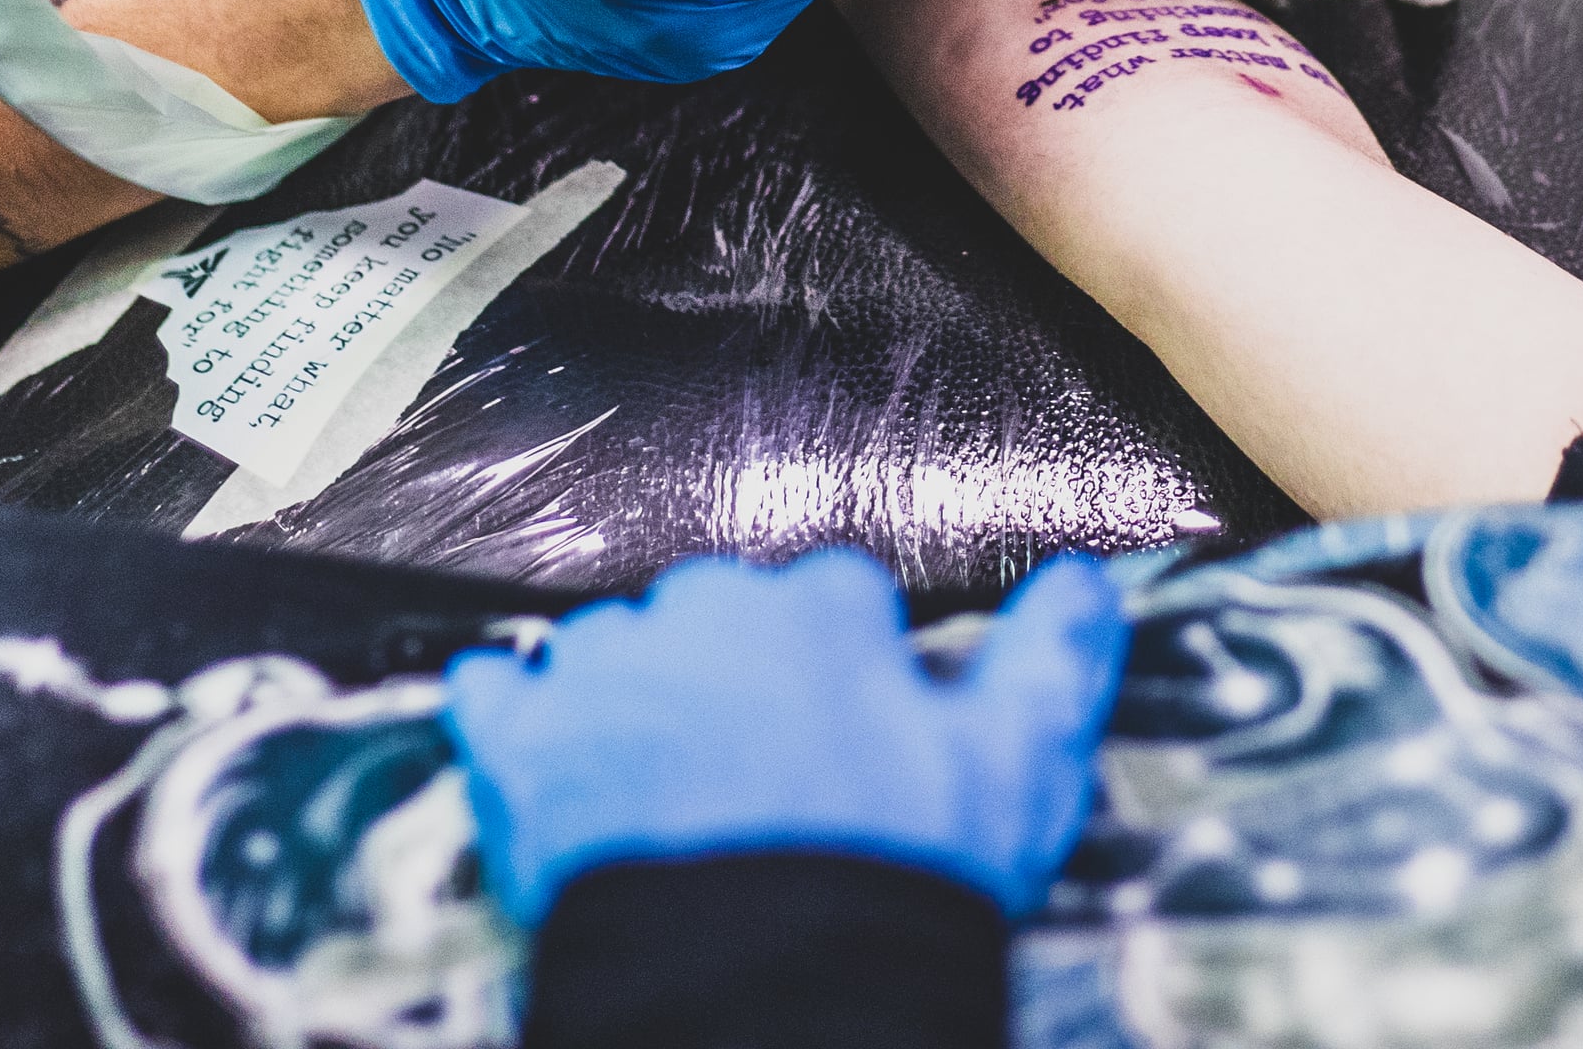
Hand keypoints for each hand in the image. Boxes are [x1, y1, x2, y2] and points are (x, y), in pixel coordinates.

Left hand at [444, 547, 1126, 925]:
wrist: (759, 1005)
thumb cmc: (893, 884)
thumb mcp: (1014, 774)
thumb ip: (1052, 659)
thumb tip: (1088, 577)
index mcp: (818, 607)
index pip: (834, 600)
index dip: (846, 672)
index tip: (853, 738)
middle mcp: (703, 609)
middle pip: (719, 616)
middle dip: (740, 679)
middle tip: (765, 783)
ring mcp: (602, 670)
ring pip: (614, 650)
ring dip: (636, 702)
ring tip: (669, 802)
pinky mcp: (519, 745)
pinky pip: (494, 698)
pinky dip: (511, 721)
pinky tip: (538, 758)